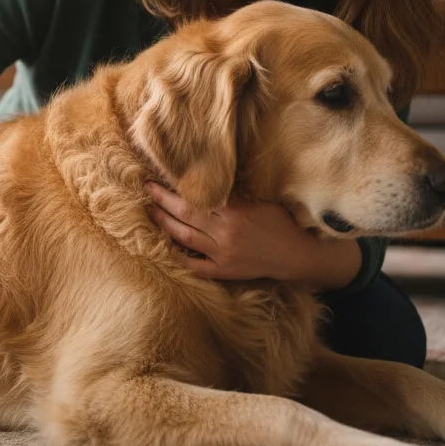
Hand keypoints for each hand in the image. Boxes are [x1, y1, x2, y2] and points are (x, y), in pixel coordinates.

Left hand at [144, 182, 359, 288]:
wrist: (297, 255)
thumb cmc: (281, 222)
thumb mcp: (259, 200)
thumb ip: (234, 194)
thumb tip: (209, 180)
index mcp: (233, 210)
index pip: (196, 195)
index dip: (176, 186)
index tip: (162, 175)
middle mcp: (223, 231)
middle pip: (184, 213)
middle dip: (162, 200)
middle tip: (147, 188)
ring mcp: (221, 253)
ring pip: (183, 237)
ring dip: (164, 223)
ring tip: (151, 211)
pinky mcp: (224, 270)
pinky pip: (194, 265)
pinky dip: (178, 257)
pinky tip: (166, 247)